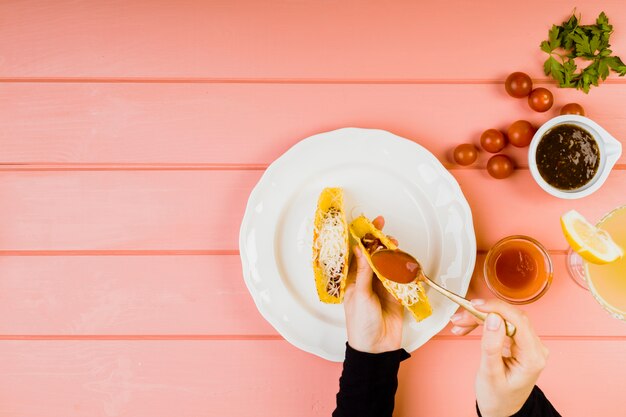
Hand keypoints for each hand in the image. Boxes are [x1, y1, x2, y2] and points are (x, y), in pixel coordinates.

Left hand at [343, 216, 403, 352]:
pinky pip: (400, 278)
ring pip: (389, 264)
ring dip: (392, 253)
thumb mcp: (359, 295)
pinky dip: (404, 269)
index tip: (367, 225)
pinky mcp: (396, 295)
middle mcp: (368, 281)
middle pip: (375, 256)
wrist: (377, 348)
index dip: (362, 239)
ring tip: (395, 244)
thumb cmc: (360, 324)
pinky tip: (405, 261)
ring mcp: (382, 287)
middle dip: (380, 242)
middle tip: (384, 230)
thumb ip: (364, 272)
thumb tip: (361, 249)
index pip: (358, 255)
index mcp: (353, 281)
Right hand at [450, 299, 548, 416]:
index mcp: (532, 357)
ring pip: (504, 319)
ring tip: (459, 324)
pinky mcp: (520, 343)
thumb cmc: (497, 397)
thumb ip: (492, 345)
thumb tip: (493, 318)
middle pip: (509, 317)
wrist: (502, 410)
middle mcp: (535, 348)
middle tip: (460, 318)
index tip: (475, 305)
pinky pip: (502, 325)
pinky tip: (468, 327)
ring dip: (480, 319)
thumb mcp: (490, 373)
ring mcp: (529, 344)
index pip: (518, 321)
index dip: (496, 308)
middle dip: (483, 314)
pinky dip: (484, 324)